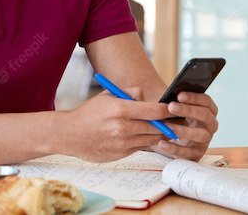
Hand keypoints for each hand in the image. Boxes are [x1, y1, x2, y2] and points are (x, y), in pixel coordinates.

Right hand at [59, 89, 176, 162]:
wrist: (69, 134)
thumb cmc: (89, 113)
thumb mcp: (107, 96)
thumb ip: (128, 93)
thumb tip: (145, 95)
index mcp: (120, 109)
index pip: (153, 110)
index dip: (167, 109)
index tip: (174, 108)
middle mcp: (123, 127)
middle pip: (157, 127)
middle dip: (168, 123)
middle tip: (177, 120)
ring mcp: (122, 143)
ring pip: (151, 139)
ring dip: (159, 134)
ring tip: (164, 128)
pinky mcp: (121, 154)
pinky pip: (141, 147)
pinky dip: (145, 141)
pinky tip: (145, 135)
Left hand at [155, 92, 218, 160]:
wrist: (162, 134)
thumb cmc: (167, 115)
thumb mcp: (166, 105)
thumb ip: (165, 99)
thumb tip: (149, 92)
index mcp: (206, 109)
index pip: (207, 101)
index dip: (195, 98)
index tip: (179, 95)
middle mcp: (209, 124)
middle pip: (205, 116)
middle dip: (189, 111)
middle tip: (171, 107)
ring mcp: (204, 140)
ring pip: (201, 135)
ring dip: (184, 130)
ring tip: (168, 126)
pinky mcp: (196, 154)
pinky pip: (188, 153)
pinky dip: (175, 148)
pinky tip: (162, 143)